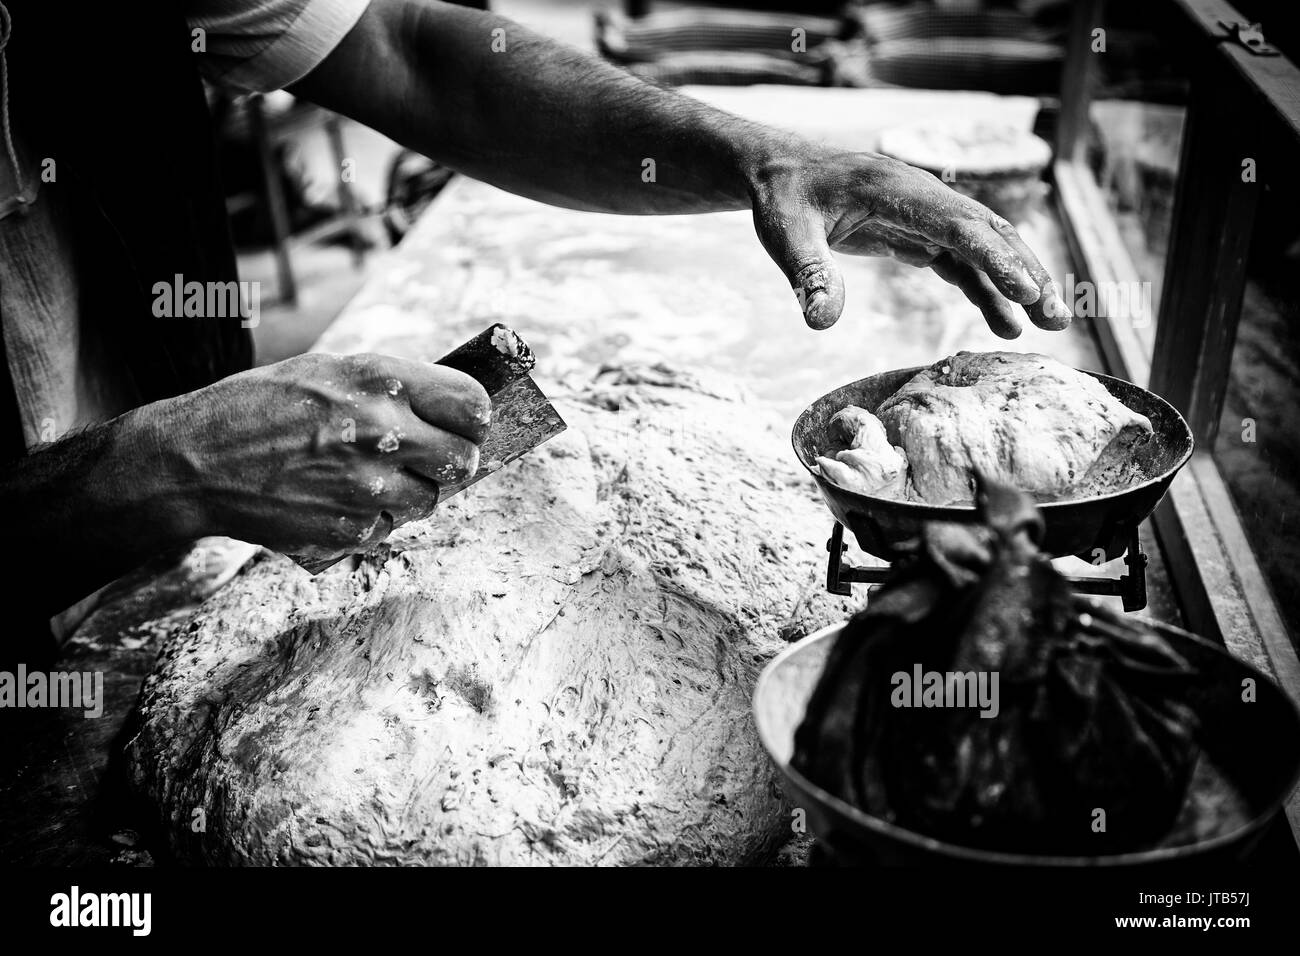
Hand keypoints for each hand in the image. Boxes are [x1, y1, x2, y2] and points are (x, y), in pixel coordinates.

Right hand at [155, 352, 490, 560]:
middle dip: (451, 461)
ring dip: (411, 493)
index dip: (474, 418)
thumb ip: (395, 387)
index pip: (472, 405)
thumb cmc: (261, 408)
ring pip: (430, 501)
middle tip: (426, 457)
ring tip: (368, 475)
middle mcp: (381, 430)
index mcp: (380, 380)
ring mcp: (367, 485)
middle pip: (464, 460)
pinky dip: (375, 519)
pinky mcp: (350, 528)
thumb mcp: (329, 371)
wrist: (195, 462)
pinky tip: (339, 497)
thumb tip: (457, 411)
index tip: (465, 424)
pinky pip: (391, 529)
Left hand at [748, 149, 1071, 337]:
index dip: (994, 259)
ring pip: (984, 247)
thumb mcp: (785, 235)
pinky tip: (1005, 322)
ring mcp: (926, 214)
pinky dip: (986, 289)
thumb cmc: (783, 200)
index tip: (1027, 292)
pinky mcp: (920, 233)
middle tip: (1057, 318)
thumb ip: (808, 274)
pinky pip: (962, 262)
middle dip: (1026, 273)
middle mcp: (922, 196)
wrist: (781, 175)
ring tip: (1050, 325)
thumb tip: (820, 321)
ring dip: (1017, 284)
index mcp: (896, 189)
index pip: (957, 225)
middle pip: (988, 233)